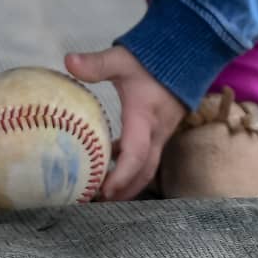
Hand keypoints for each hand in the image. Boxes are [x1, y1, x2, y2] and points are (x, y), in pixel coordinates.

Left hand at [65, 46, 186, 200]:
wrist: (189, 53)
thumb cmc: (154, 58)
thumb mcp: (122, 58)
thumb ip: (97, 63)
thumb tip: (68, 61)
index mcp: (145, 118)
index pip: (136, 155)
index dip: (121, 176)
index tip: (103, 191)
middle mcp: (157, 132)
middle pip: (143, 172)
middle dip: (123, 191)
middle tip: (97, 203)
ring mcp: (161, 133)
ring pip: (147, 167)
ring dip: (127, 182)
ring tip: (100, 192)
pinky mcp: (160, 131)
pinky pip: (146, 156)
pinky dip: (129, 165)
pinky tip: (108, 160)